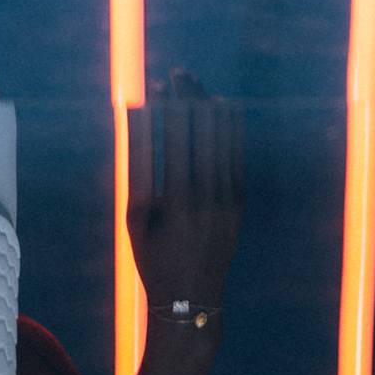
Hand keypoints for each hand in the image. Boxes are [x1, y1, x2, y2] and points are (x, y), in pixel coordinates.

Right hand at [126, 71, 243, 320]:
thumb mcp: (134, 214)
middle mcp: (209, 196)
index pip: (175, 135)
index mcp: (177, 199)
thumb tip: (135, 114)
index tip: (156, 83)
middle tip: (179, 72)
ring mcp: (230, 199)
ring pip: (224, 138)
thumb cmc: (152, 256)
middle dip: (191, 96)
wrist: (191, 302)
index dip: (166, 104)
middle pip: (204, 130)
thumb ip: (137, 162)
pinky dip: (230, 127)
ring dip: (210, 106)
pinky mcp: (240, 203)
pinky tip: (221, 107)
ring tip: (195, 83)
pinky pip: (237, 154)